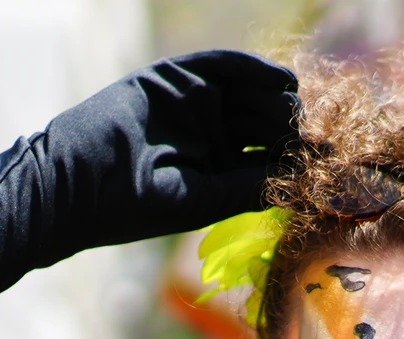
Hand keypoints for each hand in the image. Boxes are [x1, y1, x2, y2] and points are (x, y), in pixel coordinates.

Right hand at [43, 49, 299, 251]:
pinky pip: (222, 66)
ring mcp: (194, 105)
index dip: (297, 157)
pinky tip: (281, 82)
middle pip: (264, 123)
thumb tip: (300, 178)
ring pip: (249, 94)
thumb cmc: (131, 206)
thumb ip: (247, 187)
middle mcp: (210, 136)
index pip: (267, 158)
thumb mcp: (200, 200)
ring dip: (278, 98)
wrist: (73, 183)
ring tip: (300, 107)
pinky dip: (252, 68)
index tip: (331, 160)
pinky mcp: (175, 77)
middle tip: (318, 132)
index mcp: (217, 171)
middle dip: (292, 126)